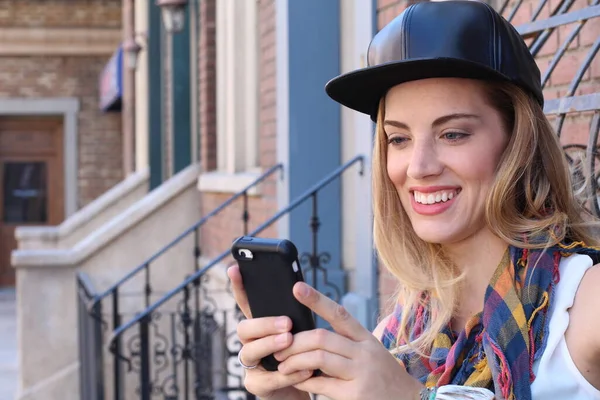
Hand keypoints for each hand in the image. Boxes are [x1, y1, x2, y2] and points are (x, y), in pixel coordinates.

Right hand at [227, 265, 310, 399]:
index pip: (245, 303)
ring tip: (289, 341)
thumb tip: (301, 288)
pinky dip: (287, 374)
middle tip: (286, 323)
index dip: (238, 286)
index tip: (234, 268)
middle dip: (264, 324)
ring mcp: (251, 364)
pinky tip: (304, 370)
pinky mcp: (257, 385)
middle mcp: (250, 342)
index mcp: (260, 325)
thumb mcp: (299, 331)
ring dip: (270, 345)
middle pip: (244, 328)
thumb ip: (294, 315)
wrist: (304, 388)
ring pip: (250, 352)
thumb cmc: (301, 354)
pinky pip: (268, 379)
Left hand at [273, 282, 423, 399]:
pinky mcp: (355, 394)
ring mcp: (361, 373)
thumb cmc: (383, 377)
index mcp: (365, 338)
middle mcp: (364, 352)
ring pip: (319, 358)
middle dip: (295, 342)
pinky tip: (297, 381)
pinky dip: (305, 382)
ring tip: (282, 366)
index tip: (297, 288)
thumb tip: (309, 338)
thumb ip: (345, 344)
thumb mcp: (370, 353)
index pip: (339, 313)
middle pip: (321, 337)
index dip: (316, 299)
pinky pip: (322, 384)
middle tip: (279, 348)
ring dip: (294, 362)